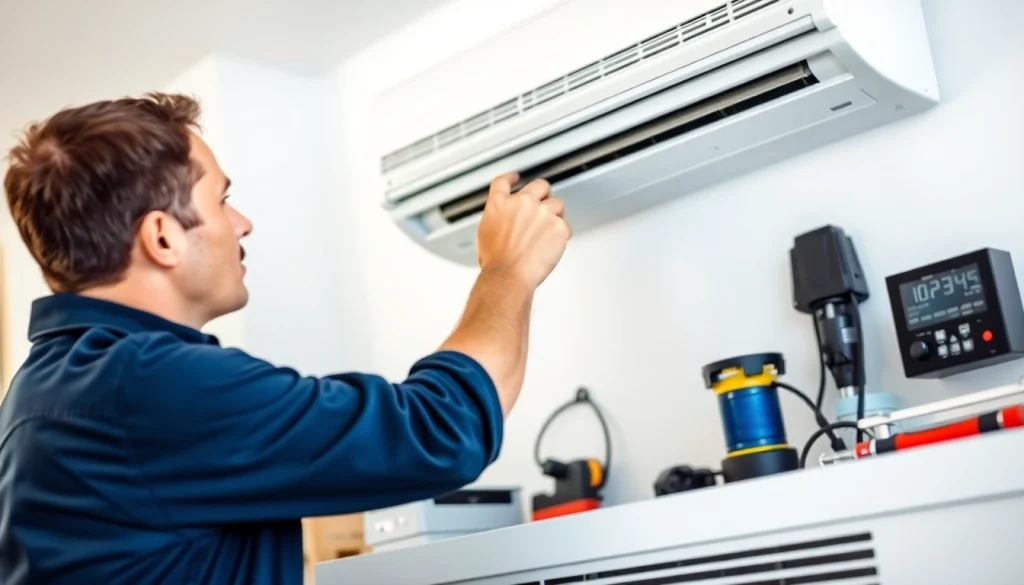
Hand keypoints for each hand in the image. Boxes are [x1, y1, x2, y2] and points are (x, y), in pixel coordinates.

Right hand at [476, 172, 571, 288]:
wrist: (508, 274)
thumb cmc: (496, 261)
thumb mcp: (485, 233)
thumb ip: (498, 218)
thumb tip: (505, 220)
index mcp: (500, 204)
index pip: (503, 182)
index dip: (511, 178)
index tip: (515, 177)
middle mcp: (522, 203)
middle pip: (538, 185)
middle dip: (543, 192)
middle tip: (544, 202)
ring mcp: (542, 213)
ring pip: (557, 204)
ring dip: (555, 213)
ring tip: (550, 228)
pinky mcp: (558, 226)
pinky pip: (566, 225)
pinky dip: (562, 234)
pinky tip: (555, 243)